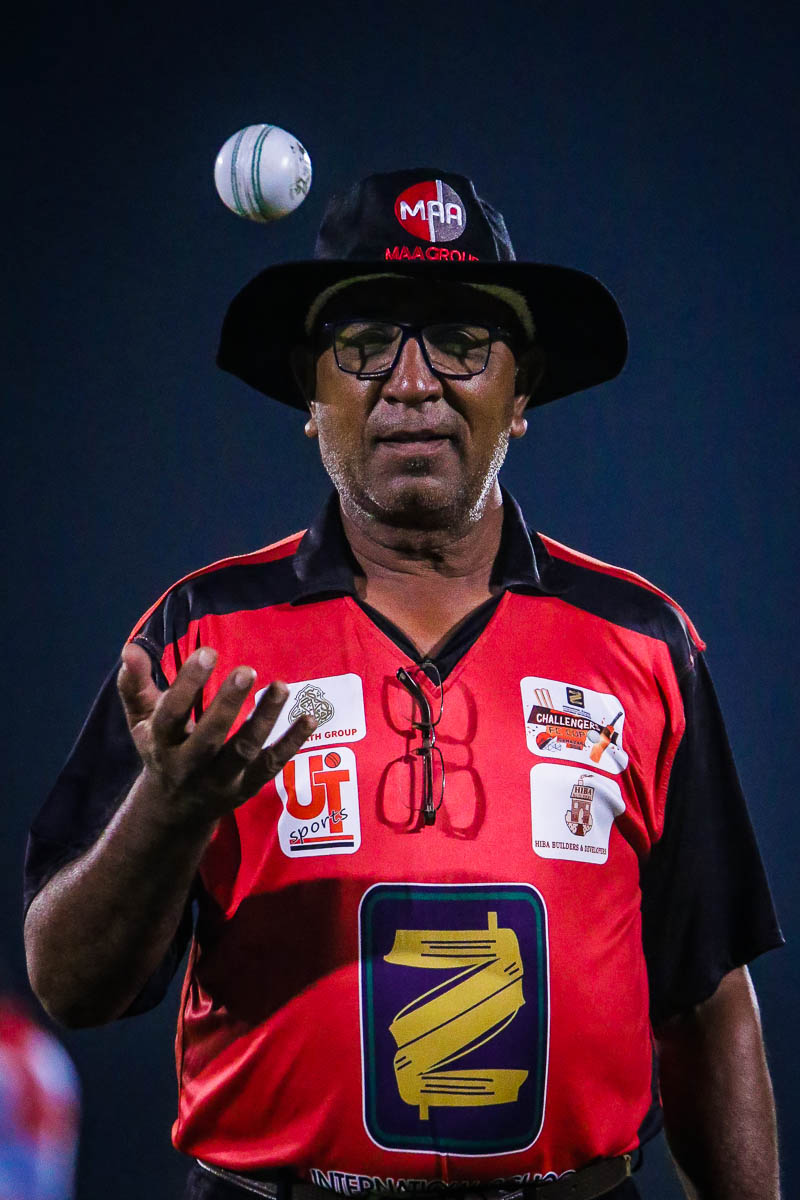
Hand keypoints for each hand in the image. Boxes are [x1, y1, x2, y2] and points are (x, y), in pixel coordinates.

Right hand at [117, 642, 315, 824]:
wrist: (174, 809)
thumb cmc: (161, 748)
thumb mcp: (142, 719)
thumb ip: (134, 684)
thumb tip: (131, 648)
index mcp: (161, 744)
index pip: (171, 714)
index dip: (188, 684)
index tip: (208, 652)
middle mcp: (189, 766)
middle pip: (209, 738)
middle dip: (228, 704)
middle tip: (246, 670)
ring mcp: (220, 780)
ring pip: (244, 752)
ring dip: (264, 719)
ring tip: (281, 687)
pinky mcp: (246, 788)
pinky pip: (272, 765)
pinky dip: (292, 743)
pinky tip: (310, 718)